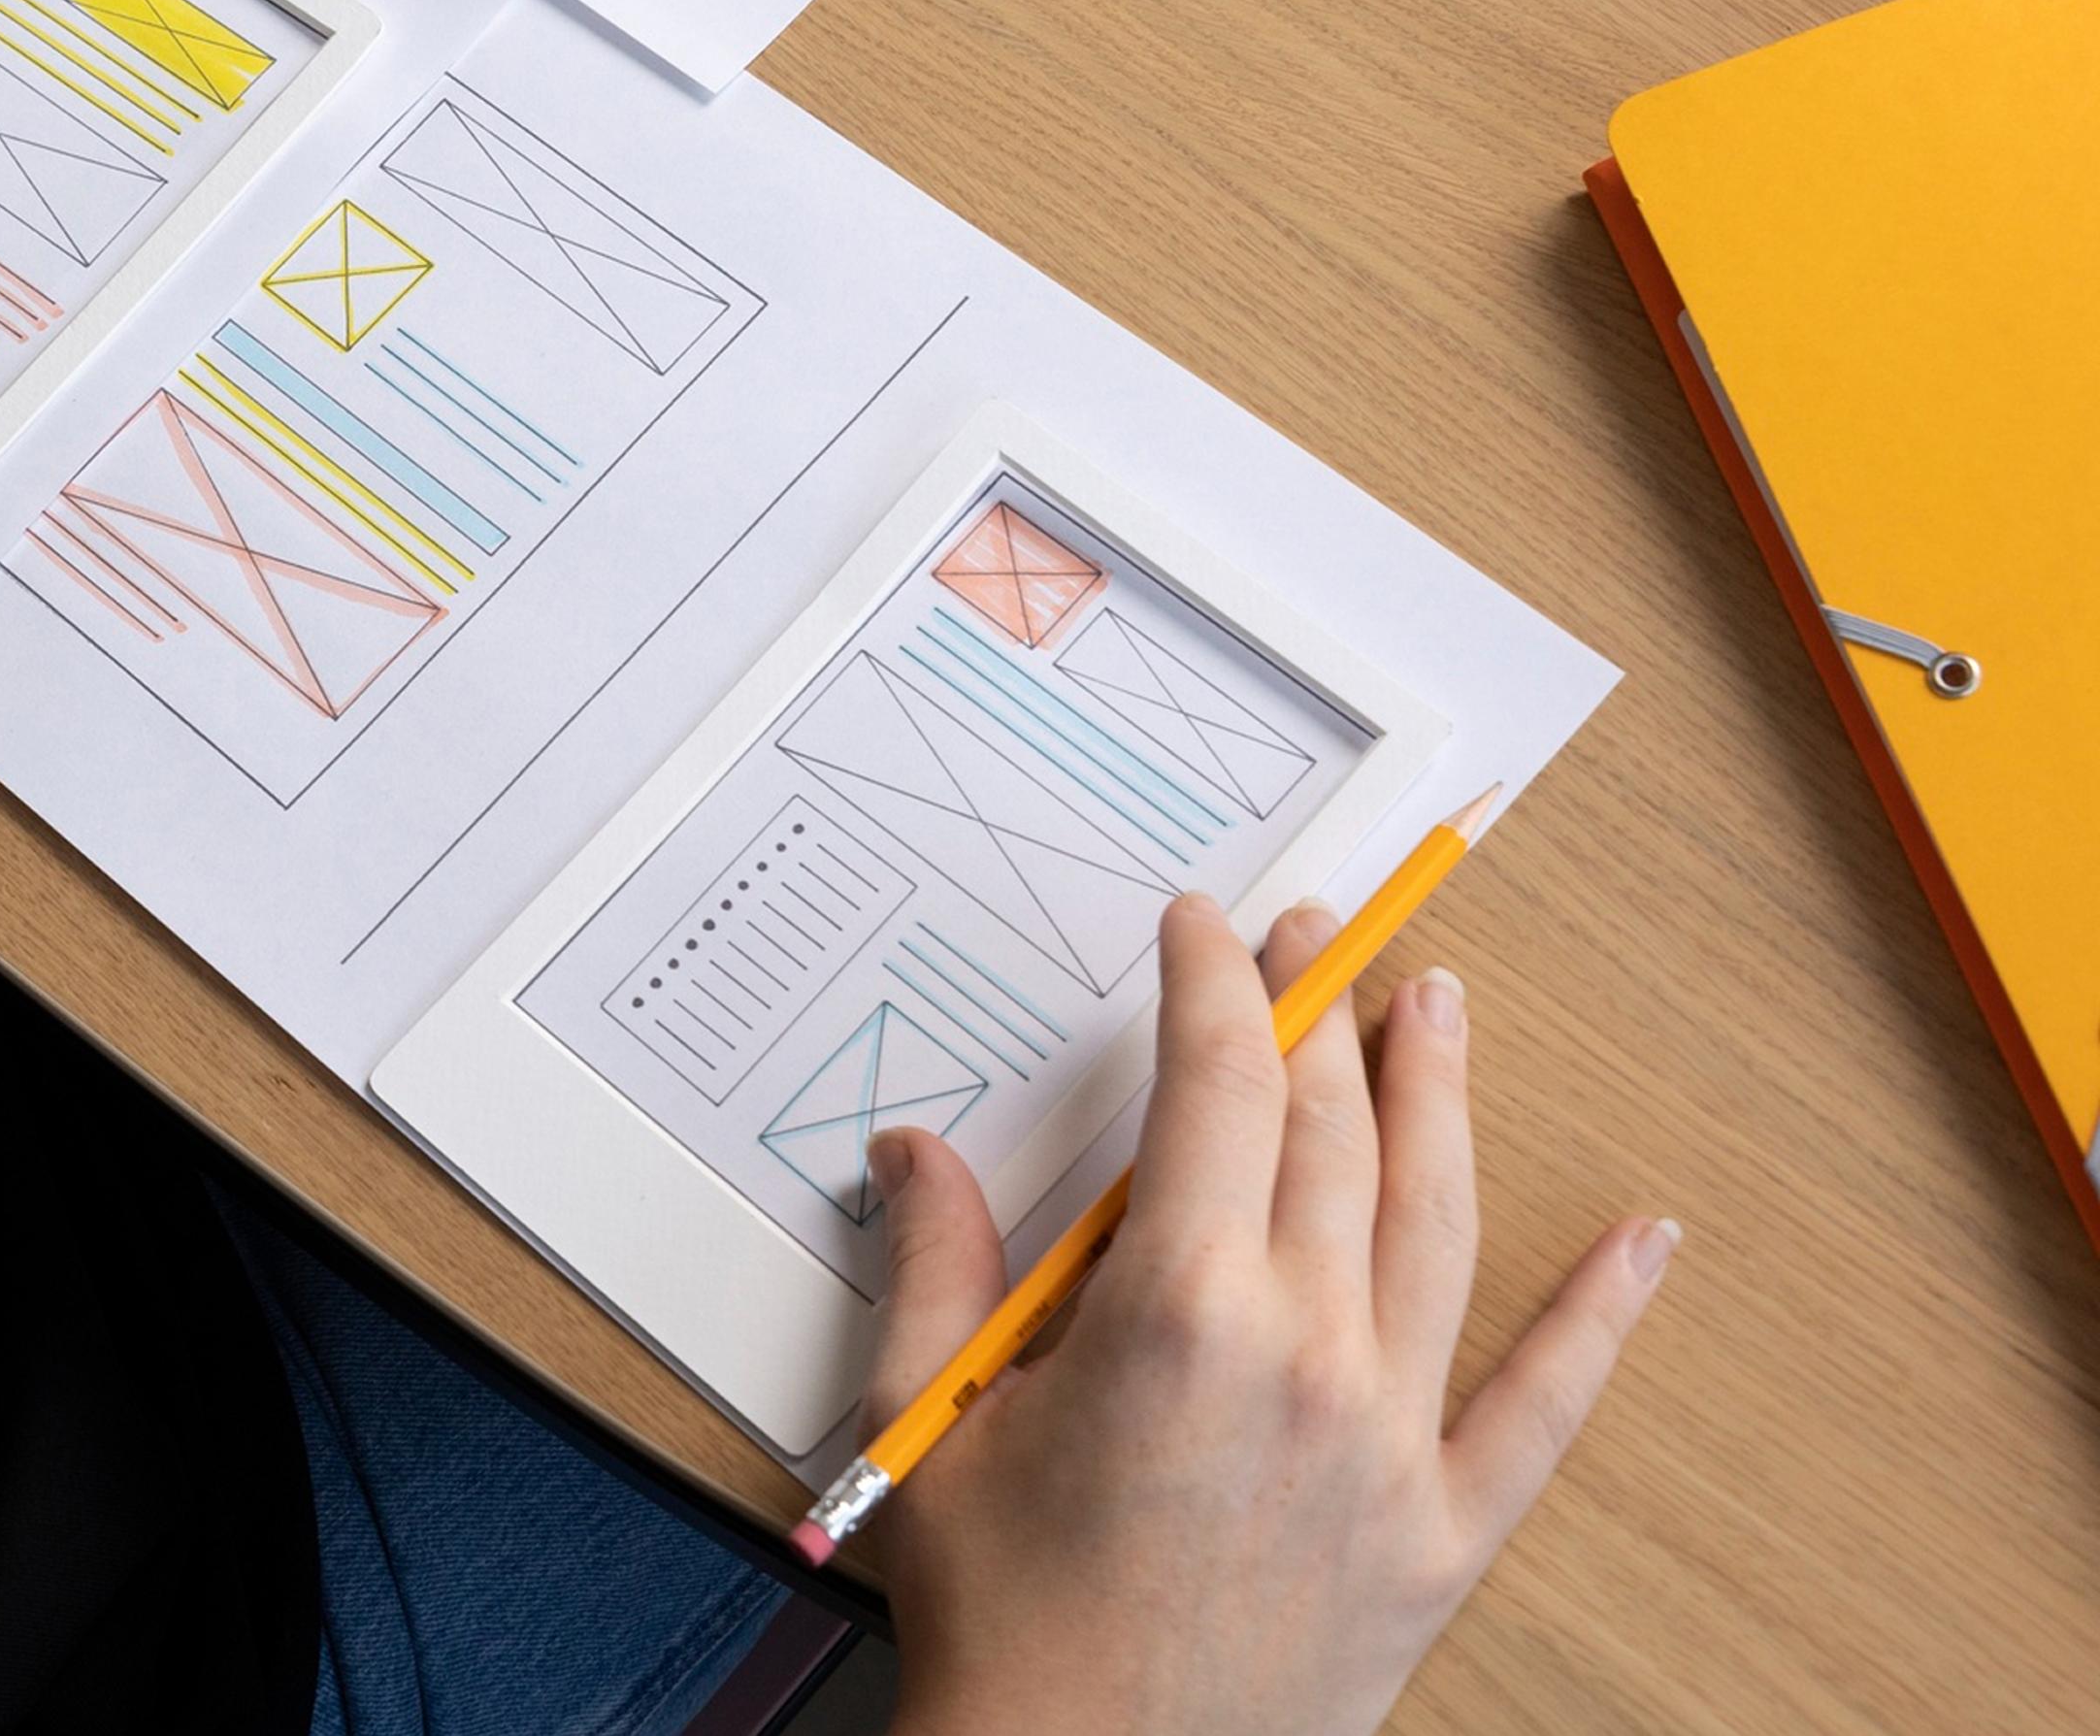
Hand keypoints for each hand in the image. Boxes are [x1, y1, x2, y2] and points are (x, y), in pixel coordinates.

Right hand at [865, 895, 1675, 1735]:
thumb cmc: (1006, 1622)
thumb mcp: (932, 1422)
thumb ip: (933, 1268)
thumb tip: (912, 1156)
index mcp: (1177, 1313)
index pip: (1217, 1089)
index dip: (1216, 987)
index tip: (1209, 935)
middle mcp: (1305, 1354)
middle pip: (1332, 1134)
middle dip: (1319, 1014)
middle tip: (1317, 942)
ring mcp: (1389, 1440)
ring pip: (1436, 1224)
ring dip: (1438, 1100)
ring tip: (1436, 1010)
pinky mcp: (1441, 1529)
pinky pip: (1544, 1403)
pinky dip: (1603, 1315)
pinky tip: (1645, 1241)